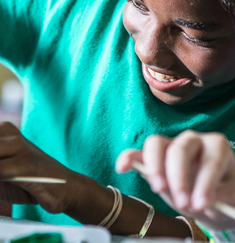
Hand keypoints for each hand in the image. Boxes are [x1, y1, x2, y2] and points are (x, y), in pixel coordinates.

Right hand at [116, 131, 234, 229]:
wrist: (214, 194)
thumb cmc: (224, 191)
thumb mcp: (232, 196)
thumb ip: (223, 196)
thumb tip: (208, 202)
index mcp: (216, 146)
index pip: (210, 159)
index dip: (206, 182)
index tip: (203, 204)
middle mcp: (192, 139)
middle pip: (180, 150)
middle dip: (179, 177)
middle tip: (183, 204)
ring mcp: (170, 145)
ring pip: (156, 144)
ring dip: (155, 167)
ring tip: (159, 189)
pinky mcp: (152, 156)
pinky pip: (137, 152)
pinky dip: (128, 158)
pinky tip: (121, 168)